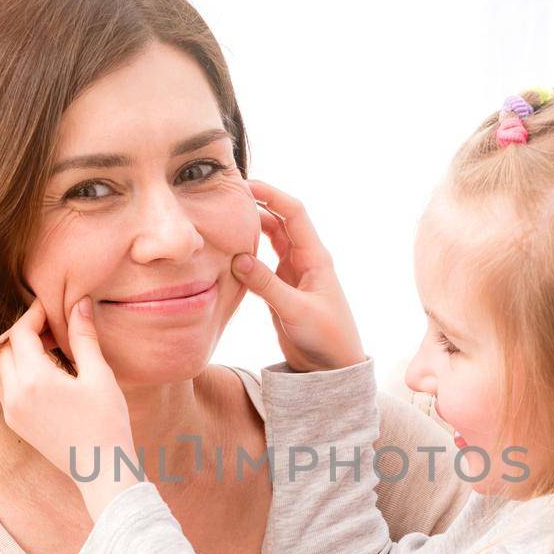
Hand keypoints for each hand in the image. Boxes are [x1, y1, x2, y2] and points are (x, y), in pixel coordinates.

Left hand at [0, 295, 139, 518]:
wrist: (101, 470)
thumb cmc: (107, 423)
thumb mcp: (99, 376)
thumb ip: (84, 338)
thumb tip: (79, 304)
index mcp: (34, 380)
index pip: (20, 332)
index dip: (34, 314)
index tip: (51, 306)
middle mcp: (14, 394)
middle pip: (4, 347)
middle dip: (24, 331)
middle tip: (51, 327)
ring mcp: (11, 411)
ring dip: (17, 351)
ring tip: (48, 348)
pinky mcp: (14, 422)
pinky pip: (3, 386)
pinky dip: (15, 370)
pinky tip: (43, 371)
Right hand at [230, 179, 365, 372]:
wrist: (332, 369)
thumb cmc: (327, 338)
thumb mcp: (296, 311)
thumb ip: (267, 285)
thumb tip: (238, 258)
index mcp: (315, 257)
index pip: (293, 213)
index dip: (271, 194)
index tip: (245, 184)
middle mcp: (304, 260)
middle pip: (278, 221)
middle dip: (255, 206)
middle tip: (223, 199)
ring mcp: (291, 274)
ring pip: (267, 242)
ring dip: (248, 230)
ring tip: (220, 220)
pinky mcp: (280, 290)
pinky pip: (260, 264)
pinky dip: (244, 256)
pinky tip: (226, 253)